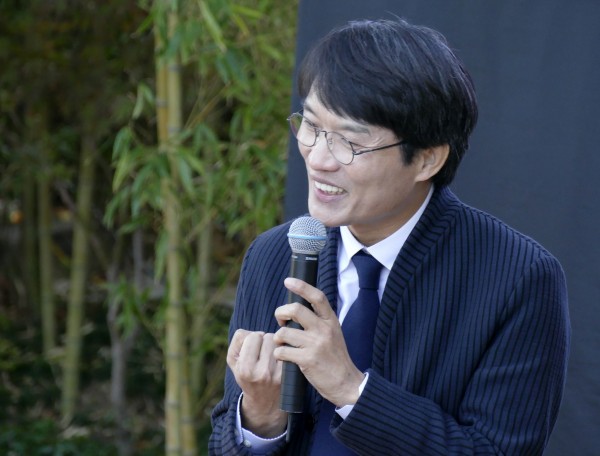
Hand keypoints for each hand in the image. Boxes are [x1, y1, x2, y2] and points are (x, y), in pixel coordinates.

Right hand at [227, 329, 286, 436]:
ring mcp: (277, 374)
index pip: (253, 336)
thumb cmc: (247, 375)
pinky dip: (284, 351)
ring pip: (279, 342)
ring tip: (270, 355)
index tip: (252, 347)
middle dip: (265, 340)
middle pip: (268, 337)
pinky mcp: (289, 374)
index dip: (252, 338)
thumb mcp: (234, 360)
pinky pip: (288, 351)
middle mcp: (262, 373)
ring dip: (275, 344)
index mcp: (245, 369)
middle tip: (262, 351)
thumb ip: (238, 341)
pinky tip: (279, 360)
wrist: (263, 401)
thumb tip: (255, 332)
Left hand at [273, 278, 364, 406]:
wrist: (346, 383)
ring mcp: (316, 344)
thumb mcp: (333, 334)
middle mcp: (324, 330)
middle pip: (296, 309)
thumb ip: (319, 321)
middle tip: (280, 321)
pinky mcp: (307, 359)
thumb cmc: (335, 358)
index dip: (301, 286)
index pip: (317, 297)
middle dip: (281, 312)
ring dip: (278, 338)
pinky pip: (282, 351)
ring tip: (283, 344)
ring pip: (284, 333)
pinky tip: (284, 357)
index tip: (288, 281)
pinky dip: (278, 354)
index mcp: (331, 321)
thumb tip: (296, 310)